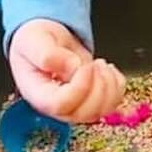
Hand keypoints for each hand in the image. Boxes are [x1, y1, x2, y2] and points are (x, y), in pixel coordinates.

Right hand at [9, 19, 126, 122]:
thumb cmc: (35, 42)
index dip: (79, 86)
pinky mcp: (91, 102)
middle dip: (97, 85)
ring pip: (102, 110)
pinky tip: (105, 69)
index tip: (84, 65)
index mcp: (38, 95)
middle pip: (84, 112)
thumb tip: (72, 66)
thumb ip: (47, 53)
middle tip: (92, 63)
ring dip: (109, 84)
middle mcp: (57, 107)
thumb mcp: (34, 39)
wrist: (45, 42)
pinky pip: (114, 102)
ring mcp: (76, 107)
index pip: (60, 105)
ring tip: (99, 64)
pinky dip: (117, 84)